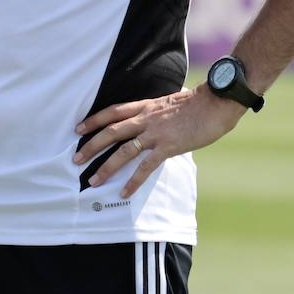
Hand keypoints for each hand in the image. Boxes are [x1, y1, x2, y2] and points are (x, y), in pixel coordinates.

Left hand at [74, 86, 246, 198]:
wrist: (217, 101)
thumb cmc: (200, 102)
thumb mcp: (173, 101)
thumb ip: (160, 110)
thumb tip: (159, 114)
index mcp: (146, 106)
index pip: (113, 112)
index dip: (93, 120)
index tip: (78, 128)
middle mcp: (146, 118)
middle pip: (111, 131)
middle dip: (91, 146)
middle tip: (75, 159)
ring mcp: (156, 133)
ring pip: (123, 151)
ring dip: (106, 167)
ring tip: (93, 181)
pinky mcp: (168, 147)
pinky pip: (145, 166)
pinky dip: (133, 181)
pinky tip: (123, 192)